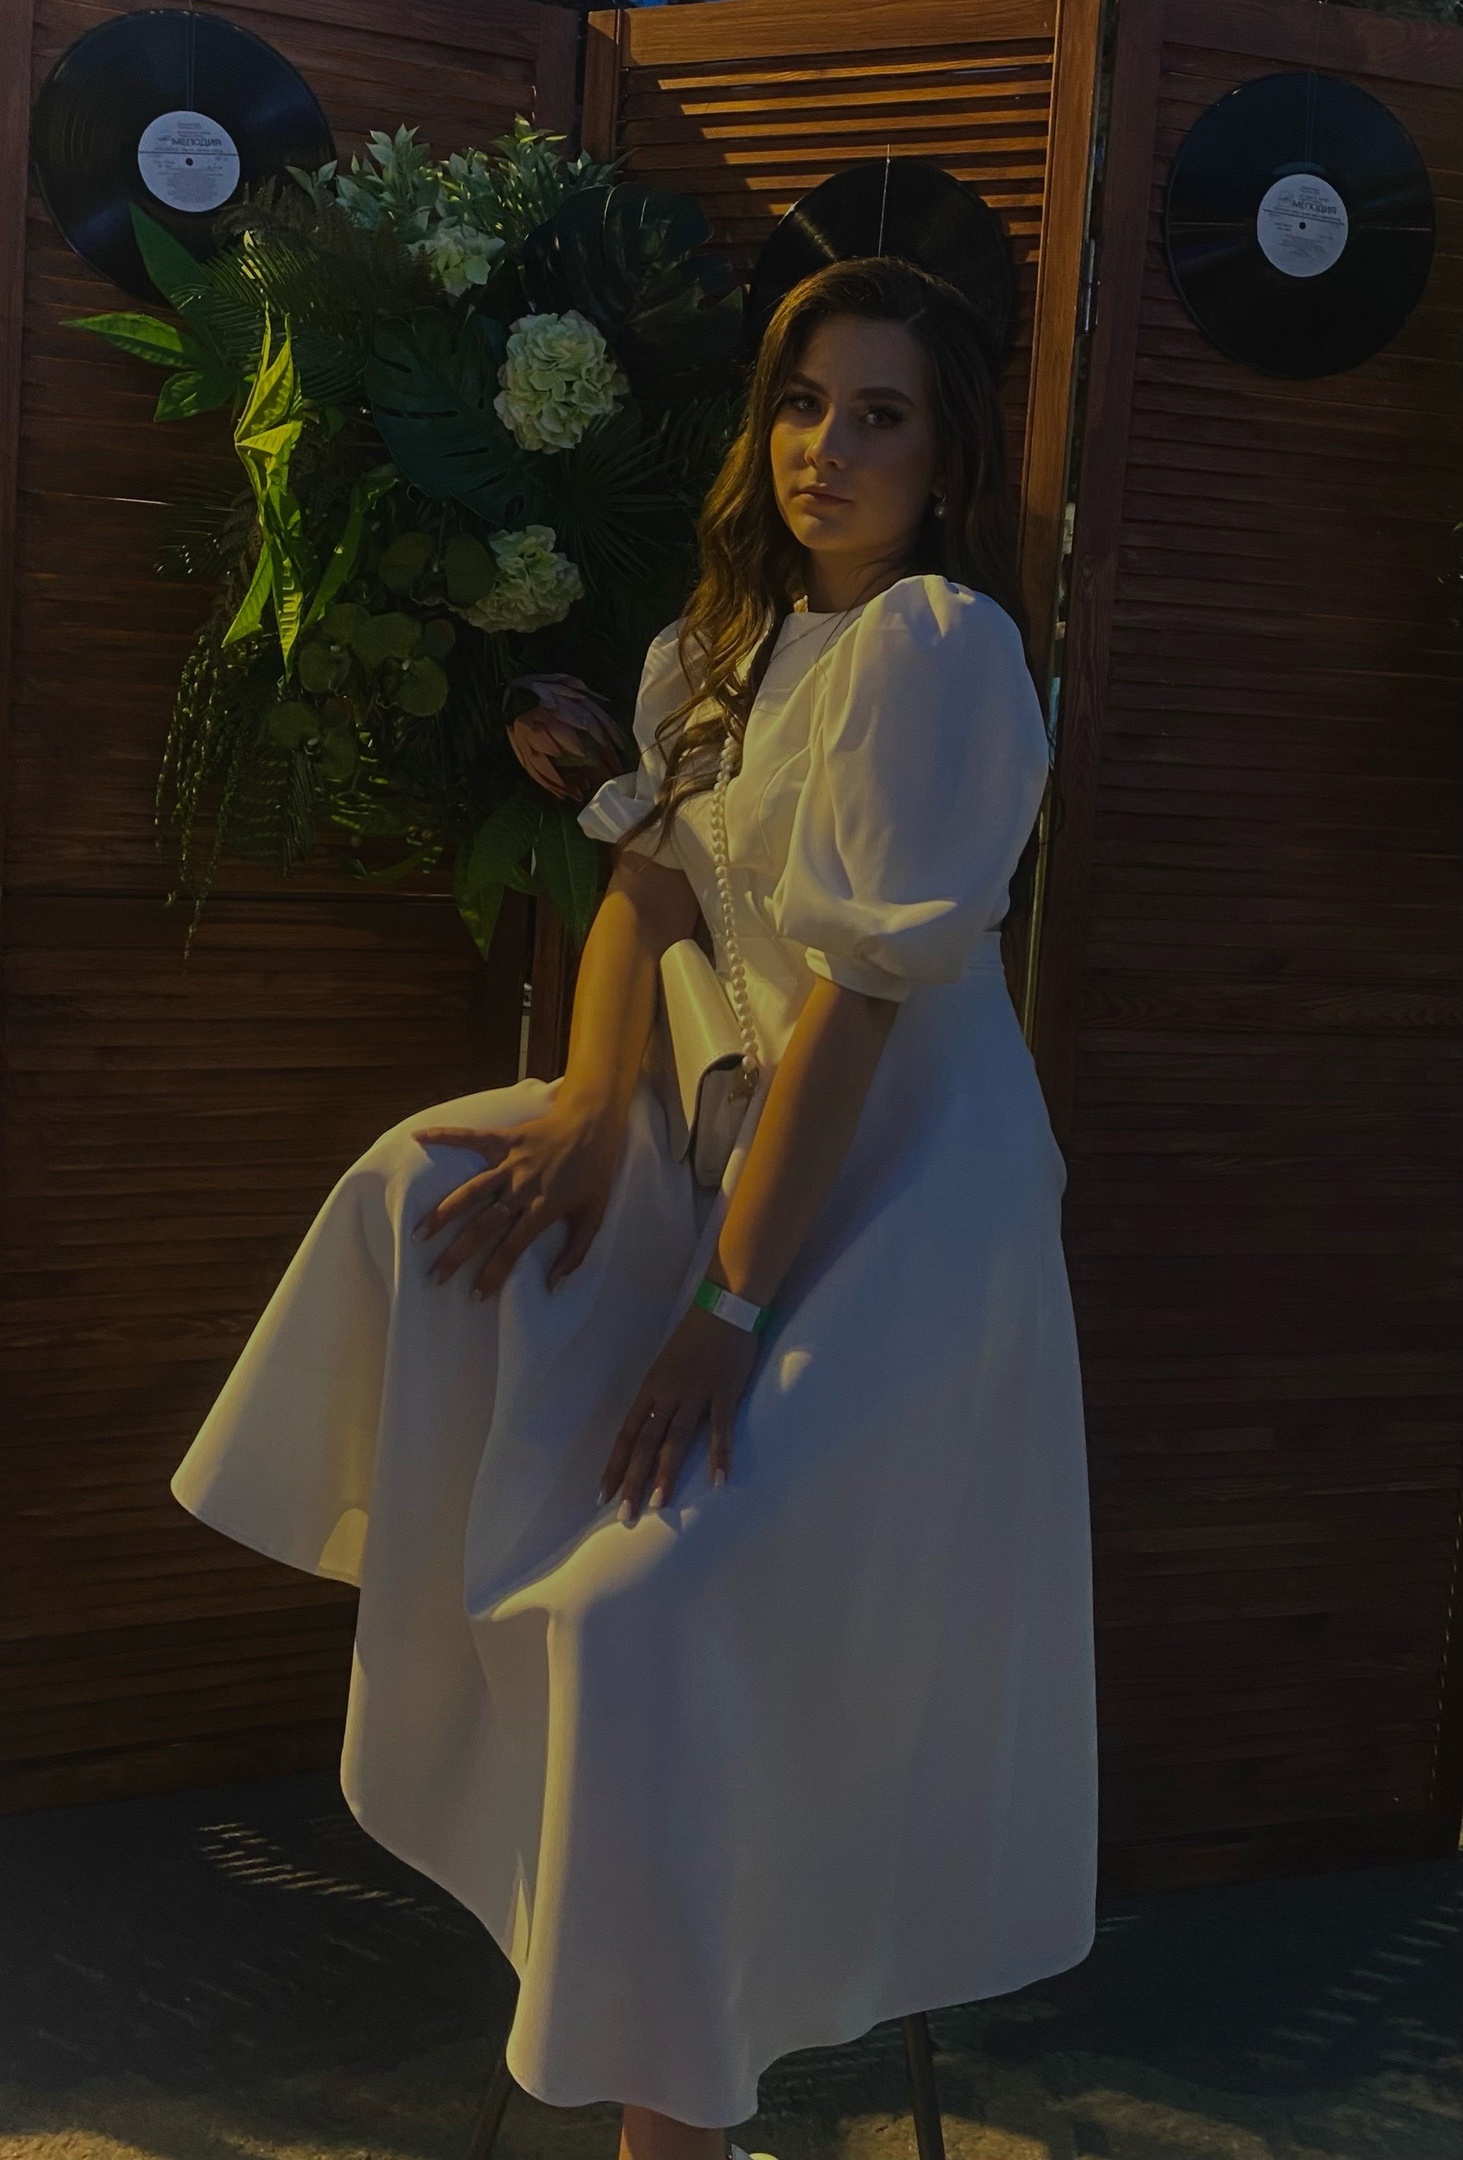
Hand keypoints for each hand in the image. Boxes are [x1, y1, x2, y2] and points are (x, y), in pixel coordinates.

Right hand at [411, 1101, 623, 1298]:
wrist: (595, 1125)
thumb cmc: (595, 1173)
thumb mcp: (594, 1217)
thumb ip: (574, 1254)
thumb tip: (553, 1287)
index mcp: (544, 1208)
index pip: (512, 1248)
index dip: (493, 1274)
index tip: (474, 1296)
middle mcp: (523, 1186)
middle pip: (485, 1225)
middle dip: (458, 1253)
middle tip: (435, 1276)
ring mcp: (511, 1161)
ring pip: (472, 1190)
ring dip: (444, 1212)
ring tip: (419, 1233)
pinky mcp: (505, 1138)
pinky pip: (471, 1138)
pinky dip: (444, 1135)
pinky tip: (418, 1137)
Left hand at [599, 1303, 760, 1518]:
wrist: (724, 1307)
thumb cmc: (695, 1337)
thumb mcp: (667, 1366)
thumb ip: (660, 1398)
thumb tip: (650, 1430)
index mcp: (651, 1389)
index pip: (626, 1434)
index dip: (614, 1465)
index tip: (602, 1495)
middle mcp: (667, 1394)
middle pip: (645, 1443)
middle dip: (632, 1481)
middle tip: (624, 1516)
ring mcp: (696, 1394)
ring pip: (676, 1440)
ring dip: (666, 1474)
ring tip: (658, 1505)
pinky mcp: (724, 1392)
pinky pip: (721, 1429)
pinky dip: (719, 1456)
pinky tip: (718, 1481)